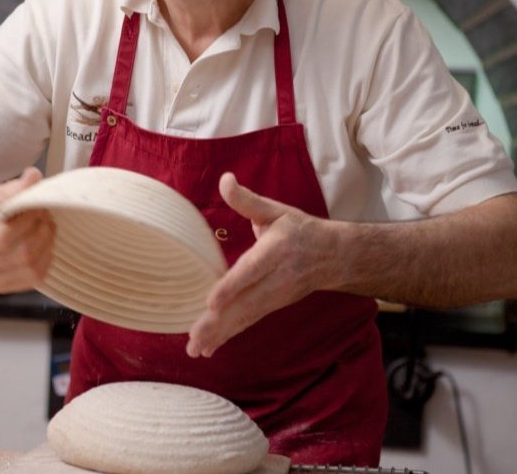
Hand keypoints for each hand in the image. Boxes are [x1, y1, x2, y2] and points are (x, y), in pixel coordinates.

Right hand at [0, 167, 55, 292]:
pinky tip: (42, 243)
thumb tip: (34, 177)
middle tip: (43, 214)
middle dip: (41, 230)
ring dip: (47, 244)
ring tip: (45, 226)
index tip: (34, 207)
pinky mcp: (3, 286)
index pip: (3, 237)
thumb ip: (12, 188)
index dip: (27, 221)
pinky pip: (35, 278)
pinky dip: (46, 259)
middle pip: (21, 254)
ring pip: (31, 268)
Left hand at [186, 172, 334, 357]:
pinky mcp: (273, 306)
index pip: (252, 271)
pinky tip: (208, 348)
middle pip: (246, 303)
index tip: (211, 302)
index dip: (232, 287)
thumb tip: (224, 179)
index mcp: (276, 251)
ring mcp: (276, 296)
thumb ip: (246, 200)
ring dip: (220, 334)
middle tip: (194, 338)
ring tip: (195, 349)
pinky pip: (248, 322)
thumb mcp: (275, 210)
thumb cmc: (299, 229)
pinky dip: (229, 336)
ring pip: (246, 317)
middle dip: (219, 322)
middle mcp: (277, 278)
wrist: (334, 256)